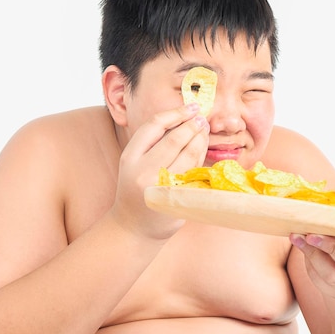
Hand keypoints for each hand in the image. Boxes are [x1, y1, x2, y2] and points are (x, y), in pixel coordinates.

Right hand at [113, 102, 208, 238]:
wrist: (134, 226)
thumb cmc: (137, 190)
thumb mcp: (134, 163)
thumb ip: (152, 143)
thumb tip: (184, 116)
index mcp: (129, 156)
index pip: (155, 125)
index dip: (176, 113)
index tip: (191, 107)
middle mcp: (142, 170)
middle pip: (174, 139)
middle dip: (192, 125)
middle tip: (202, 119)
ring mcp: (160, 186)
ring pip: (188, 155)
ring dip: (200, 140)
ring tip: (204, 131)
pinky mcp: (175, 198)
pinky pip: (194, 172)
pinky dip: (200, 158)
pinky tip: (202, 149)